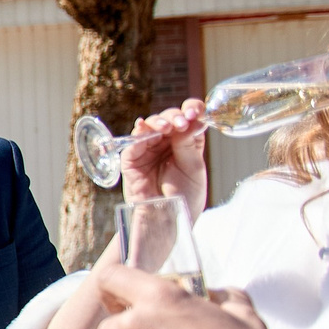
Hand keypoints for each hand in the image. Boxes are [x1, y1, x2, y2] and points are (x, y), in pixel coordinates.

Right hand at [116, 99, 209, 213]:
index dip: (192, 110)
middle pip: (169, 118)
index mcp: (186, 142)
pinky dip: (139, 131)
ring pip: (151, 125)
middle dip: (175, 116)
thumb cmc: (184, 196)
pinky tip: (144, 126)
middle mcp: (167, 142)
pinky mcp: (132, 158)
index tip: (196, 111)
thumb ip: (189, 144)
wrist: (167, 218)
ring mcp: (149, 149)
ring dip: (159, 121)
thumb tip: (190, 120)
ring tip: (168, 127)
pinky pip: (133, 141)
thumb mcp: (194, 167)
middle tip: (182, 122)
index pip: (189, 118)